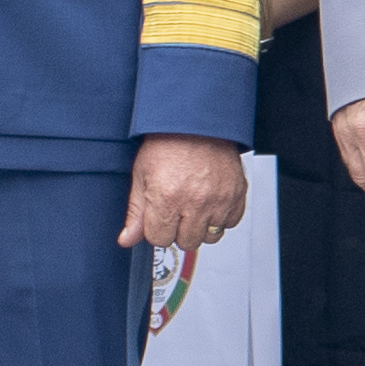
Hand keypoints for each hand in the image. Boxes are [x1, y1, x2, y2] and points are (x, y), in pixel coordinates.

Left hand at [122, 134, 249, 250]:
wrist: (197, 122)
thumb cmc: (168, 143)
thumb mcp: (142, 176)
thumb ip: (136, 213)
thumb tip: (127, 239)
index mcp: (167, 198)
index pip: (159, 239)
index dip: (157, 228)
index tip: (159, 216)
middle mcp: (195, 202)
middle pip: (186, 242)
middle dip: (178, 230)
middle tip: (177, 208)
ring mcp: (219, 199)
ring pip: (210, 237)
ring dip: (201, 226)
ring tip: (195, 205)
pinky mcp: (236, 195)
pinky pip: (230, 223)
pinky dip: (221, 217)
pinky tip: (211, 201)